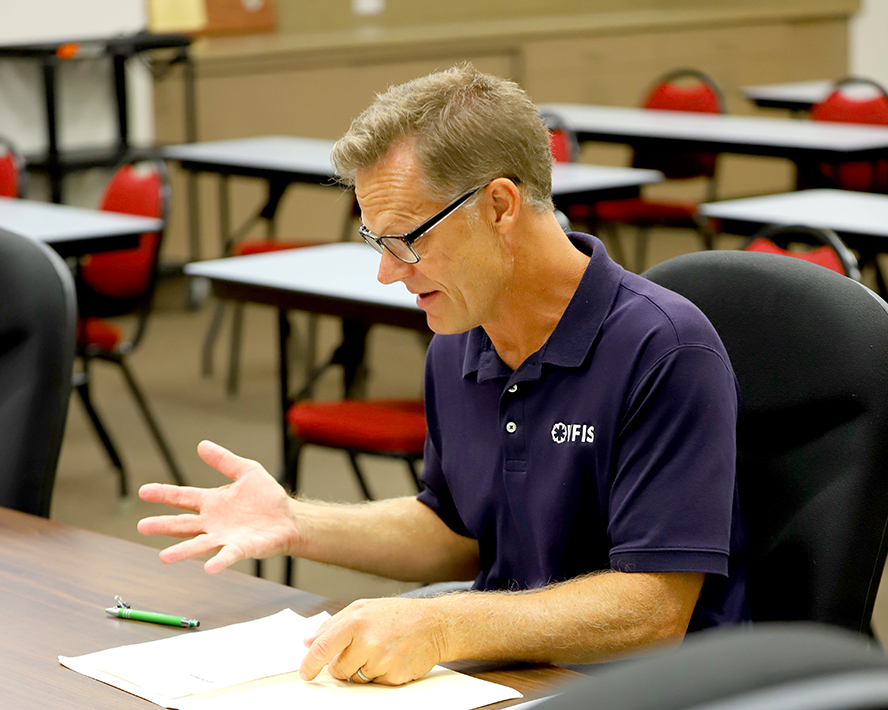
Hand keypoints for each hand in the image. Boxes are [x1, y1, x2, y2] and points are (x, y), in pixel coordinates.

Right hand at [138, 440, 297, 572]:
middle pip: (183, 524)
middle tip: (142, 526)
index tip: (144, 491)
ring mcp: (224, 538)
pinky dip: (219, 561)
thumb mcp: (247, 471)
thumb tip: (202, 445)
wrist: (289, 518)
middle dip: (163, 525)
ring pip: (199, 544)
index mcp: (212, 502)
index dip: (164, 494)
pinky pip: (228, 555)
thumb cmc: (267, 498)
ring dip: (182, 551)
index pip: (183, 497)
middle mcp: (213, 522)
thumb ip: (225, 460)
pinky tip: (210, 567)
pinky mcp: (241, 549)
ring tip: (164, 557)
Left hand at [299, 597, 448, 685]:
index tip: (305, 673)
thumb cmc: (398, 614)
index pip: (322, 648)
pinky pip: (374, 684)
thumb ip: (332, 625)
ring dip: (363, 669)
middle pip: (338, 669)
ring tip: (381, 649)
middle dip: (344, 664)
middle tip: (362, 649)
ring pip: (356, 678)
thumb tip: (308, 642)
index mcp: (356, 621)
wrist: (434, 624)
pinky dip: (379, 674)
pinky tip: (391, 657)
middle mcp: (367, 641)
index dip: (309, 664)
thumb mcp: (363, 608)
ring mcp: (381, 660)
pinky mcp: (394, 676)